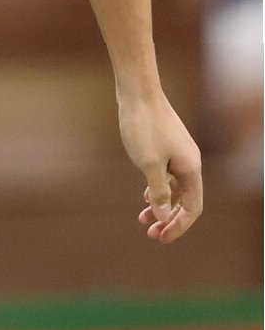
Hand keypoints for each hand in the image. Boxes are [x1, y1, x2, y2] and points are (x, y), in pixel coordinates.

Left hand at [118, 89, 202, 243]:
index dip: (179, 226)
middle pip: (185, 200)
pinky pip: (168, 174)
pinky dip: (158, 187)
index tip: (161, 238)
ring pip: (175, 187)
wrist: (138, 91)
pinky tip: (146, 194)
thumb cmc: (143, 127)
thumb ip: (158, 192)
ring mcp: (179, 152)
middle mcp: (190, 162)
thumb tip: (163, 216)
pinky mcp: (167, 144)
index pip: (192, 208)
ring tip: (143, 219)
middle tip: (151, 233)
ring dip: (161, 204)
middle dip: (170, 219)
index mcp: (191, 169)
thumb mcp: (149, 164)